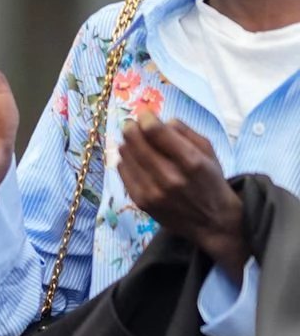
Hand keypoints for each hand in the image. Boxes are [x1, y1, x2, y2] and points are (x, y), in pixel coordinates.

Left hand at [117, 114, 247, 277]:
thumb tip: (159, 120)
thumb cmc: (210, 180)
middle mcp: (170, 178)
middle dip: (132, 128)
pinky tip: (131, 157)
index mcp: (191, 162)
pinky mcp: (142, 203)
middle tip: (132, 124)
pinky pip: (123, 173)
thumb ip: (184, 132)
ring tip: (133, 140)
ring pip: (126, 157)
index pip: (156, 132)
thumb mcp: (207, 151)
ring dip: (127, 143)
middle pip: (137, 143)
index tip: (144, 114)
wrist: (211, 221)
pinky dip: (124, 161)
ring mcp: (153, 192)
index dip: (146, 118)